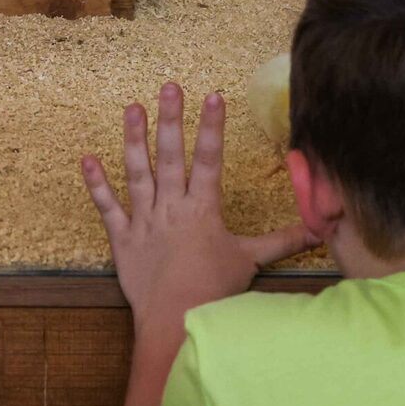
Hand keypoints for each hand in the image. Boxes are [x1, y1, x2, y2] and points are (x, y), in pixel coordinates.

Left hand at [82, 84, 310, 334]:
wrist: (176, 319)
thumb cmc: (214, 291)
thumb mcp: (251, 260)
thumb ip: (282, 241)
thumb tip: (318, 229)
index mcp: (203, 208)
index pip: (210, 160)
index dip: (212, 127)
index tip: (213, 95)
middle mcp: (172, 207)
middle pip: (170, 155)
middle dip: (171, 119)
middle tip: (169, 86)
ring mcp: (144, 220)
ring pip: (137, 172)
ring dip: (133, 139)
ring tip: (132, 108)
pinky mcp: (122, 238)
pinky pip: (107, 207)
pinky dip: (96, 184)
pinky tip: (86, 159)